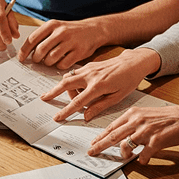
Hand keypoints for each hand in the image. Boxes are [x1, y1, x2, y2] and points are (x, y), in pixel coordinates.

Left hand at [17, 19, 102, 68]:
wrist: (93, 30)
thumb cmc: (70, 32)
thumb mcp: (56, 28)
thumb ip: (43, 37)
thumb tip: (28, 52)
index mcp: (52, 25)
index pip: (33, 39)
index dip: (25, 50)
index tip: (21, 58)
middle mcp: (61, 32)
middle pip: (41, 50)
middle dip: (36, 59)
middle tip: (38, 61)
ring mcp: (70, 42)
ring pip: (51, 58)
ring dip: (47, 63)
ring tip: (49, 61)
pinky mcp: (79, 52)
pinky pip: (63, 64)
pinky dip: (59, 66)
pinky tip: (60, 63)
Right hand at [41, 48, 160, 121]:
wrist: (134, 61)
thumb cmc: (129, 79)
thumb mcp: (117, 97)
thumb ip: (100, 106)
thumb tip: (86, 116)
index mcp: (98, 86)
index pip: (78, 102)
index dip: (66, 111)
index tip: (58, 117)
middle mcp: (90, 76)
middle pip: (66, 84)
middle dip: (54, 92)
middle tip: (45, 98)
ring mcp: (88, 68)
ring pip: (69, 78)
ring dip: (65, 88)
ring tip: (70, 97)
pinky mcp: (89, 65)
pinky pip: (75, 73)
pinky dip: (72, 81)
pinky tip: (76, 87)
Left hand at [87, 104, 178, 164]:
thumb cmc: (168, 117)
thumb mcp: (146, 114)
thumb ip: (132, 122)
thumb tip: (120, 135)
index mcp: (133, 114)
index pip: (112, 126)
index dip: (101, 136)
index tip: (93, 142)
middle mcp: (137, 121)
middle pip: (113, 136)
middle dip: (100, 146)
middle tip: (91, 152)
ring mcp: (146, 131)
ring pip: (125, 146)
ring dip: (124, 154)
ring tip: (127, 157)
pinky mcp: (155, 141)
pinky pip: (143, 156)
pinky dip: (142, 160)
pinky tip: (144, 159)